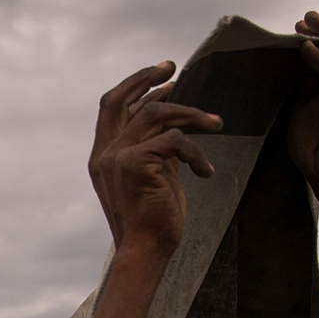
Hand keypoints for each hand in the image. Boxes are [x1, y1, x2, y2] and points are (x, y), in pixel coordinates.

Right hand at [89, 63, 221, 255]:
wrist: (145, 250)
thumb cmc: (153, 218)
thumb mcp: (152, 174)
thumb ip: (154, 146)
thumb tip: (173, 116)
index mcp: (102, 155)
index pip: (112, 106)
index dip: (136, 85)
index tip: (163, 76)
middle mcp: (105, 153)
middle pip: (121, 99)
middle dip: (147, 78)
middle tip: (174, 67)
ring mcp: (117, 157)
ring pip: (155, 115)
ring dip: (191, 114)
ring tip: (216, 123)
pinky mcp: (136, 164)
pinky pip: (174, 140)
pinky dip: (196, 152)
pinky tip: (206, 172)